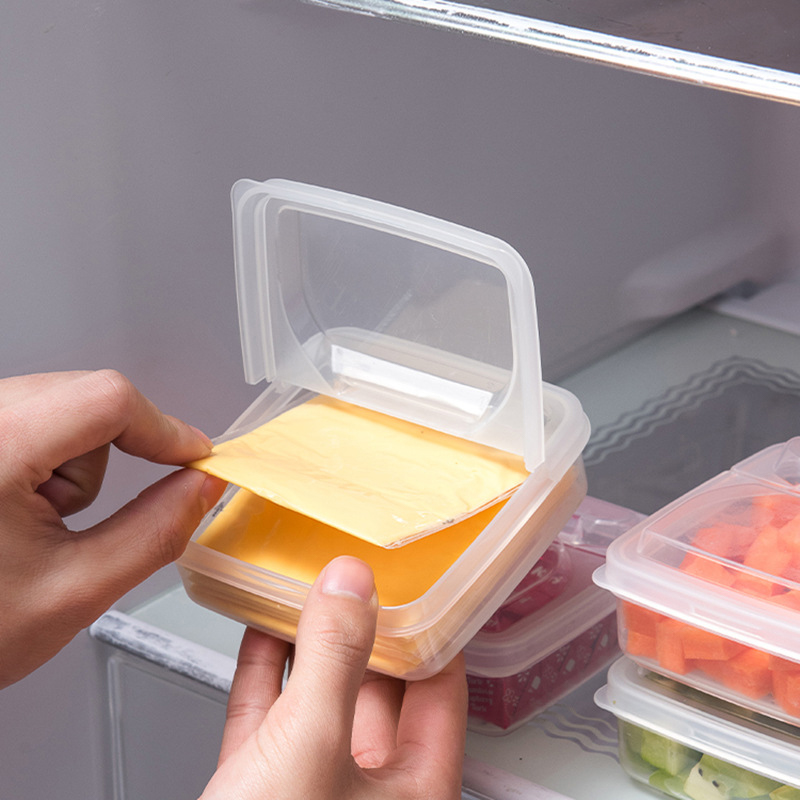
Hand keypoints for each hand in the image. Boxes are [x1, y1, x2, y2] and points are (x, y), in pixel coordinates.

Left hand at [0, 370, 225, 687]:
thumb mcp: (73, 590)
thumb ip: (154, 533)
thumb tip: (198, 488)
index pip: (107, 400)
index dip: (164, 428)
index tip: (192, 455)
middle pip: (83, 398)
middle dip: (103, 457)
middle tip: (74, 518)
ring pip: (56, 407)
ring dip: (66, 462)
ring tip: (27, 522)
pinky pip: (25, 416)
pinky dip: (40, 455)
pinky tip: (12, 506)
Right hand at [203, 556, 467, 799]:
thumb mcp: (311, 749)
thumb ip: (334, 660)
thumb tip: (352, 584)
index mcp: (414, 788)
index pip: (439, 686)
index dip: (428, 626)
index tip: (414, 575)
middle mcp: (369, 788)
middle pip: (376, 684)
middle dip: (360, 624)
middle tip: (351, 571)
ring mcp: (311, 787)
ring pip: (317, 696)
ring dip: (306, 640)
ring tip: (304, 586)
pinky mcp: (258, 788)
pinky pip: (266, 714)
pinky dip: (261, 669)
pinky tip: (258, 629)